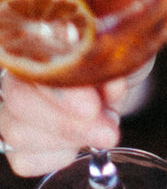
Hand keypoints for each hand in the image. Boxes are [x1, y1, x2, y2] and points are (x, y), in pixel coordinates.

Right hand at [0, 63, 153, 178]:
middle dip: (66, 121)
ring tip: (105, 130)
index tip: (93, 107)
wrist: (117, 79)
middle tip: (107, 129)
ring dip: (68, 139)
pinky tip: (81, 145)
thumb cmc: (115, 59)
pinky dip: (57, 156)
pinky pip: (23, 159)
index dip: (61, 91)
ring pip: (17, 132)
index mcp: (41, 40)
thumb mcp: (122, 54)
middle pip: (20, 100)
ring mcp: (12, 108)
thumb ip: (114, 63)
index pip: (35, 64)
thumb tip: (113, 83)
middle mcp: (18, 73)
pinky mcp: (16, 142)